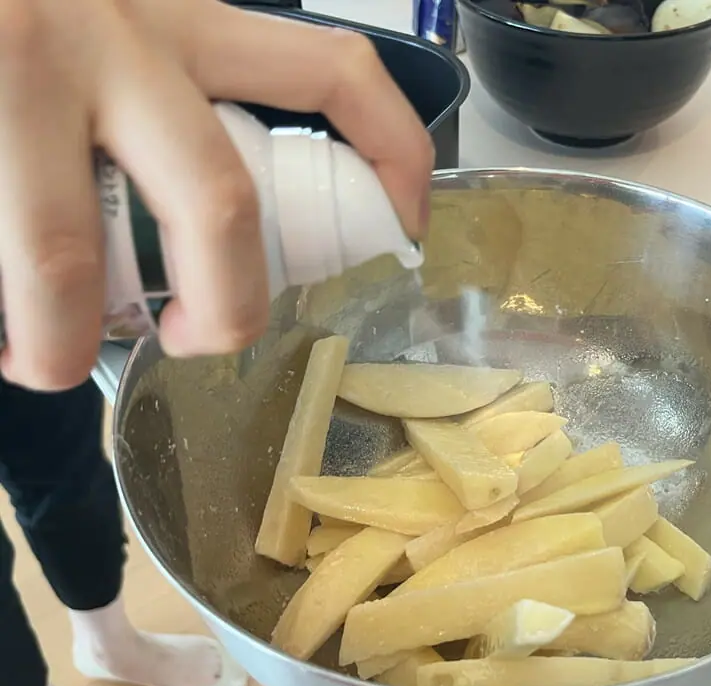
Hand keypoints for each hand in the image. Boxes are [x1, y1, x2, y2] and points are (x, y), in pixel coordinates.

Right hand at [0, 0, 433, 390]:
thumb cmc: (23, 3)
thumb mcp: (118, 11)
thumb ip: (172, 84)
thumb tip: (226, 221)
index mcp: (178, 15)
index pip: (332, 74)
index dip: (393, 157)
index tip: (408, 226)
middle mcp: (113, 38)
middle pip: (218, 204)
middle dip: (224, 307)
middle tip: (199, 341)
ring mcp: (18, 78)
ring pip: (67, 256)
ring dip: (61, 340)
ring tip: (46, 362)